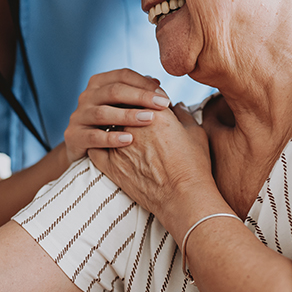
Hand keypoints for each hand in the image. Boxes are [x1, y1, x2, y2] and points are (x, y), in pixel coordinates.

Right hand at [63, 69, 171, 164]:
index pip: (123, 75)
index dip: (144, 83)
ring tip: (149, 119)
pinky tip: (129, 140)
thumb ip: (138, 94)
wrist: (84, 149)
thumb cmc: (110, 124)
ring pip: (103, 113)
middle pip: (114, 91)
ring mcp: (78, 115)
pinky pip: (93, 136)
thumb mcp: (123, 106)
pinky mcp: (74, 136)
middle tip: (163, 105)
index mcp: (99, 83)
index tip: (164, 96)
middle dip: (141, 97)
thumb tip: (156, 83)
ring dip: (128, 115)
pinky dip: (111, 138)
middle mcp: (87, 96)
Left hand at [89, 103, 212, 217]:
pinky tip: (103, 144)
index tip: (148, 100)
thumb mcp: (195, 133)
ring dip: (111, 123)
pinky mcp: (110, 164)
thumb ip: (183, 115)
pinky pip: (95, 148)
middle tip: (130, 111)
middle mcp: (133, 124)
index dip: (145, 94)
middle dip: (126, 105)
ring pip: (107, 124)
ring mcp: (118, 144)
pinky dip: (99, 143)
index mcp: (155, 112)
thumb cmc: (194, 166)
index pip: (143, 93)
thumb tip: (177, 106)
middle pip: (122, 104)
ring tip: (117, 128)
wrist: (183, 198)